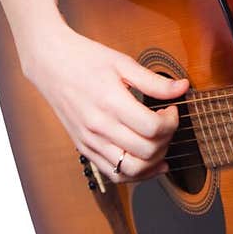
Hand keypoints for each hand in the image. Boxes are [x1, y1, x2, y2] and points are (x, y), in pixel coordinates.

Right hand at [24, 23, 189, 184]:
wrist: (50, 64)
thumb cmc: (86, 59)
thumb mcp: (123, 63)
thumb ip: (154, 81)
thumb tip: (182, 87)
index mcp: (111, 102)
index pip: (152, 128)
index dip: (171, 121)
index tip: (171, 109)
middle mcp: (99, 127)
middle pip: (146, 151)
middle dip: (167, 139)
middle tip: (167, 123)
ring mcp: (90, 141)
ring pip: (131, 170)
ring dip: (154, 161)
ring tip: (160, 142)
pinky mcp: (84, 148)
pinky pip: (113, 174)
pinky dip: (135, 173)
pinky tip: (148, 162)